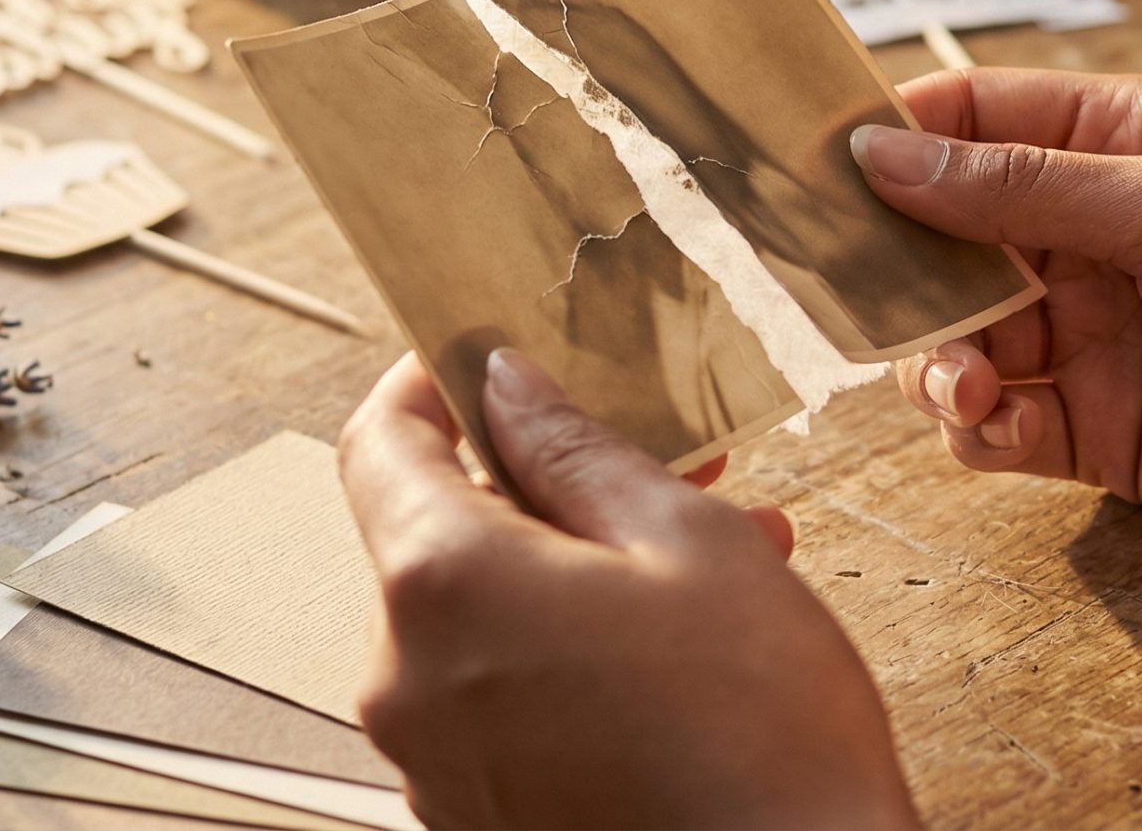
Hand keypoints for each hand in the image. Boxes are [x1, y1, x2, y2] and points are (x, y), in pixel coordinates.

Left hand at [338, 351, 917, 829]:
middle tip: (662, 462)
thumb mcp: (687, 545)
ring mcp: (435, 763)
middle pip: (438, 535)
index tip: (481, 357)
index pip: (378, 443)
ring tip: (713, 563)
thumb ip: (577, 451)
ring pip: (483, 620)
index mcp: (444, 586)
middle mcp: (407, 681)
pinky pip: (500, 700)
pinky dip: (569, 655)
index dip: (427, 383)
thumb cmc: (763, 741)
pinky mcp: (475, 817)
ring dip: (577, 573)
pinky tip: (682, 652)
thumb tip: (509, 387)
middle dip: (548, 487)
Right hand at [856, 67, 1141, 557]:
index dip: (896, 132)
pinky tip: (1000, 426)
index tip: (814, 158)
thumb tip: (884, 153)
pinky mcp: (1102, 427)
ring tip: (961, 382)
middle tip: (849, 290)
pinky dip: (979, 428)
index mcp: (1124, 145)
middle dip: (896, 262)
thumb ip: (1020, 189)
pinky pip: (999, 422)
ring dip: (935, 357)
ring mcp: (1096, 332)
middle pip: (947, 232)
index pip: (979, 117)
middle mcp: (1097, 233)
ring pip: (958, 335)